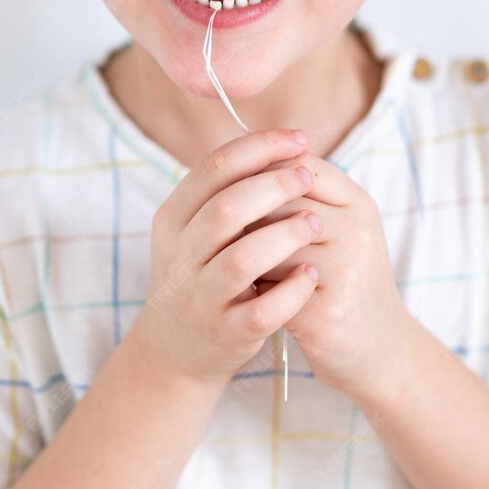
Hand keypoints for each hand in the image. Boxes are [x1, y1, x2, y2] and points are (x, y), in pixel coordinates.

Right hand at [134, 129, 321, 385]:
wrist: (174, 350)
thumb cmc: (201, 274)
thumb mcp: (196, 230)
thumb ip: (229, 191)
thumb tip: (286, 145)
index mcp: (172, 219)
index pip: (213, 169)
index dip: (259, 147)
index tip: (299, 138)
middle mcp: (180, 257)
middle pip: (227, 209)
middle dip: (274, 186)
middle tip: (307, 176)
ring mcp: (201, 298)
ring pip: (243, 260)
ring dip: (286, 236)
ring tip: (315, 224)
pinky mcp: (225, 334)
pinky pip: (261, 311)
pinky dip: (291, 291)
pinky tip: (311, 275)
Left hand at [247, 152, 405, 396]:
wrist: (379, 350)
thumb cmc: (345, 281)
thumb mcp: (338, 229)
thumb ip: (301, 195)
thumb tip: (239, 162)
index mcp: (358, 204)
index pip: (297, 166)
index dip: (260, 178)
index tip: (239, 197)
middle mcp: (356, 231)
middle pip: (278, 201)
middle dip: (247, 217)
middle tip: (230, 236)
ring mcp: (344, 271)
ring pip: (267, 242)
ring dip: (246, 253)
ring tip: (238, 266)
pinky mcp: (324, 312)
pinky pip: (268, 287)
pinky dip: (252, 289)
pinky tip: (249, 295)